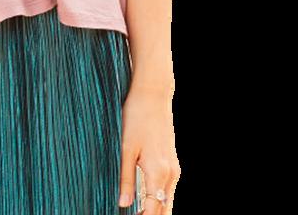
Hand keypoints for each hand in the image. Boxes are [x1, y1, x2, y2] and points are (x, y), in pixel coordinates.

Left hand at [118, 86, 180, 213]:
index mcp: (158, 173)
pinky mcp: (173, 162)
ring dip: (155, 211)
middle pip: (165, 211)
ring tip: (137, 212)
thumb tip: (123, 204)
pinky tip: (145, 200)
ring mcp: (174, 168)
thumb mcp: (125, 148)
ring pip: (168, 201)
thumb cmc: (136, 117)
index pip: (153, 211)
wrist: (153, 95)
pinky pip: (168, 190)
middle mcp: (170, 174)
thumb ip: (126, 178)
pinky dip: (159, 200)